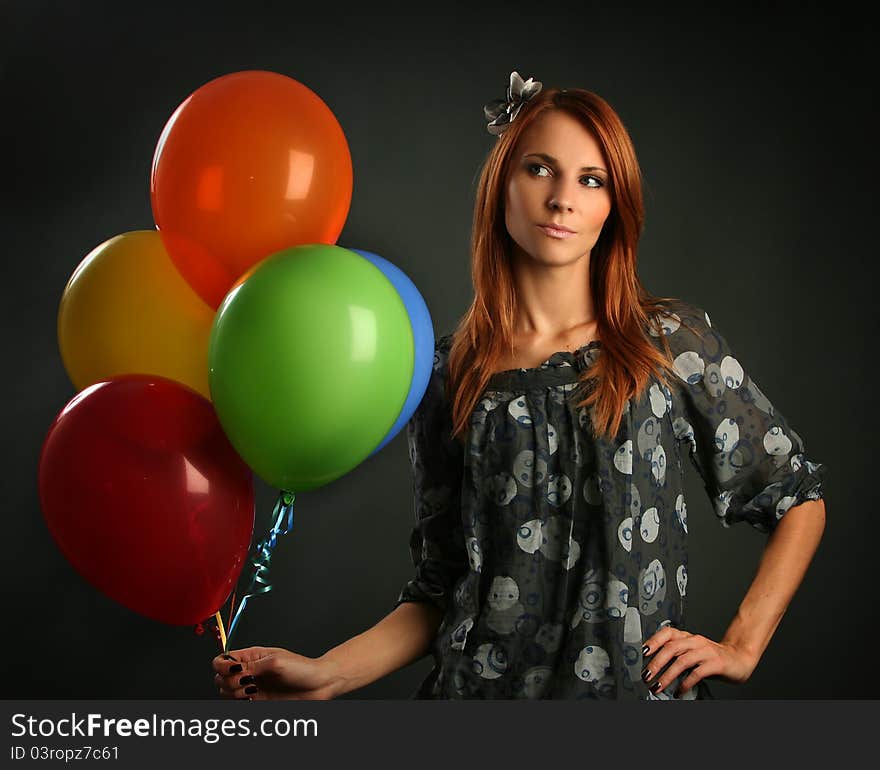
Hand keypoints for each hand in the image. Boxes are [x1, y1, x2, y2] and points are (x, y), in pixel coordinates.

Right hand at [211, 646, 342, 700]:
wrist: (318, 685)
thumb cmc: (303, 668)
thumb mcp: (276, 662)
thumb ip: (252, 666)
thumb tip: (234, 669)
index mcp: (251, 656)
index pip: (223, 659)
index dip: (222, 666)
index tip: (234, 670)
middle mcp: (249, 671)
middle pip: (220, 678)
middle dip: (229, 682)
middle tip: (248, 681)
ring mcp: (252, 687)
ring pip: (225, 693)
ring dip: (234, 694)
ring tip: (252, 691)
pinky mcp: (257, 701)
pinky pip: (237, 704)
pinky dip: (240, 703)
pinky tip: (252, 699)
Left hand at [640, 626, 757, 697]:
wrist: (739, 658)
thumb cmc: (712, 657)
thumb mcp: (691, 652)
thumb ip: (676, 655)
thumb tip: (653, 666)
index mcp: (687, 636)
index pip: (667, 633)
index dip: (653, 641)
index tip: (642, 652)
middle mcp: (695, 641)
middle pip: (671, 648)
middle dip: (656, 663)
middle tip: (646, 676)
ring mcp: (706, 651)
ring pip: (682, 661)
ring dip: (667, 675)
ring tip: (658, 686)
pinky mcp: (716, 663)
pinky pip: (697, 673)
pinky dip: (685, 683)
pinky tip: (679, 691)